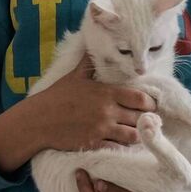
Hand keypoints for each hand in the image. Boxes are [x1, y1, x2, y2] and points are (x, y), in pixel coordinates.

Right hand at [0, 56, 155, 174]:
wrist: (39, 120)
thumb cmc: (57, 96)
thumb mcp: (75, 75)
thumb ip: (89, 62)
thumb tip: (92, 43)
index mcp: (106, 93)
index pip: (140, 98)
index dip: (150, 103)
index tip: (150, 105)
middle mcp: (107, 111)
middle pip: (140, 118)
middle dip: (145, 119)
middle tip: (147, 121)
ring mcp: (102, 129)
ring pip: (133, 135)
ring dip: (137, 135)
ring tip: (137, 133)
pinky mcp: (94, 144)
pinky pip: (118, 148)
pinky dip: (124, 147)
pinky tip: (123, 144)